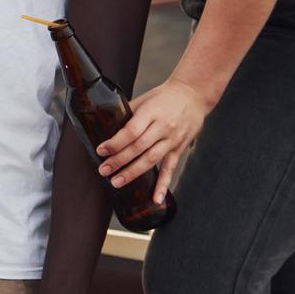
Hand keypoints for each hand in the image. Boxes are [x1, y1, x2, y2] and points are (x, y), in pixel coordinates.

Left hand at [96, 78, 210, 203]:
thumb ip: (128, 113)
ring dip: (133, 172)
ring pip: (151, 160)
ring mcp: (172, 140)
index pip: (131, 131)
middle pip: (138, 148)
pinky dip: (163, 184)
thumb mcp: (144, 99)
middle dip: (119, 161)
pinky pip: (170, 169)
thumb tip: (107, 125)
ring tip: (117, 182)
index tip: (101, 150)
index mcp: (151, 113)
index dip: (115, 143)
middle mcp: (162, 128)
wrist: (193, 95)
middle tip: (104, 170)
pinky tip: (155, 198)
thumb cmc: (164, 96)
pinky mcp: (179, 149)